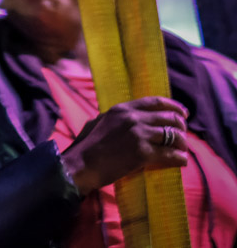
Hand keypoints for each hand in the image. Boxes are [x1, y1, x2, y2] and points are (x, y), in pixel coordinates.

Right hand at [60, 96, 188, 195]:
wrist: (81, 164)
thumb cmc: (87, 146)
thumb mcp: (100, 122)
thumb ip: (117, 118)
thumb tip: (129, 119)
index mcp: (122, 109)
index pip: (155, 102)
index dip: (174, 106)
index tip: (183, 113)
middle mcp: (133, 118)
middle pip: (169, 118)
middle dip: (180, 127)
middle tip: (182, 136)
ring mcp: (139, 135)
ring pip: (173, 135)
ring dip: (181, 144)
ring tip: (181, 150)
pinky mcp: (143, 153)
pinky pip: (171, 154)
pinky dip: (179, 158)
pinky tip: (180, 161)